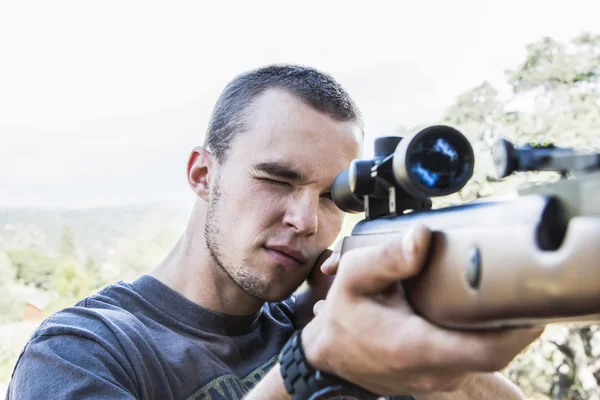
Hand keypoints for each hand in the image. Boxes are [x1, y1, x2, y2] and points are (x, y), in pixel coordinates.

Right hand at [301, 224, 541, 396]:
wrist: (331, 355)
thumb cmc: (343, 319)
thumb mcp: (353, 278)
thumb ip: (387, 257)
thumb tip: (422, 237)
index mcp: (413, 346)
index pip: (485, 350)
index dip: (518, 330)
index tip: (532, 304)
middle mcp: (432, 371)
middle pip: (496, 353)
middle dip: (514, 322)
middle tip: (520, 286)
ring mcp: (438, 380)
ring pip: (488, 359)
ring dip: (500, 330)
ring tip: (502, 295)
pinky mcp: (440, 379)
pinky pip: (474, 360)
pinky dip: (483, 337)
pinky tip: (478, 312)